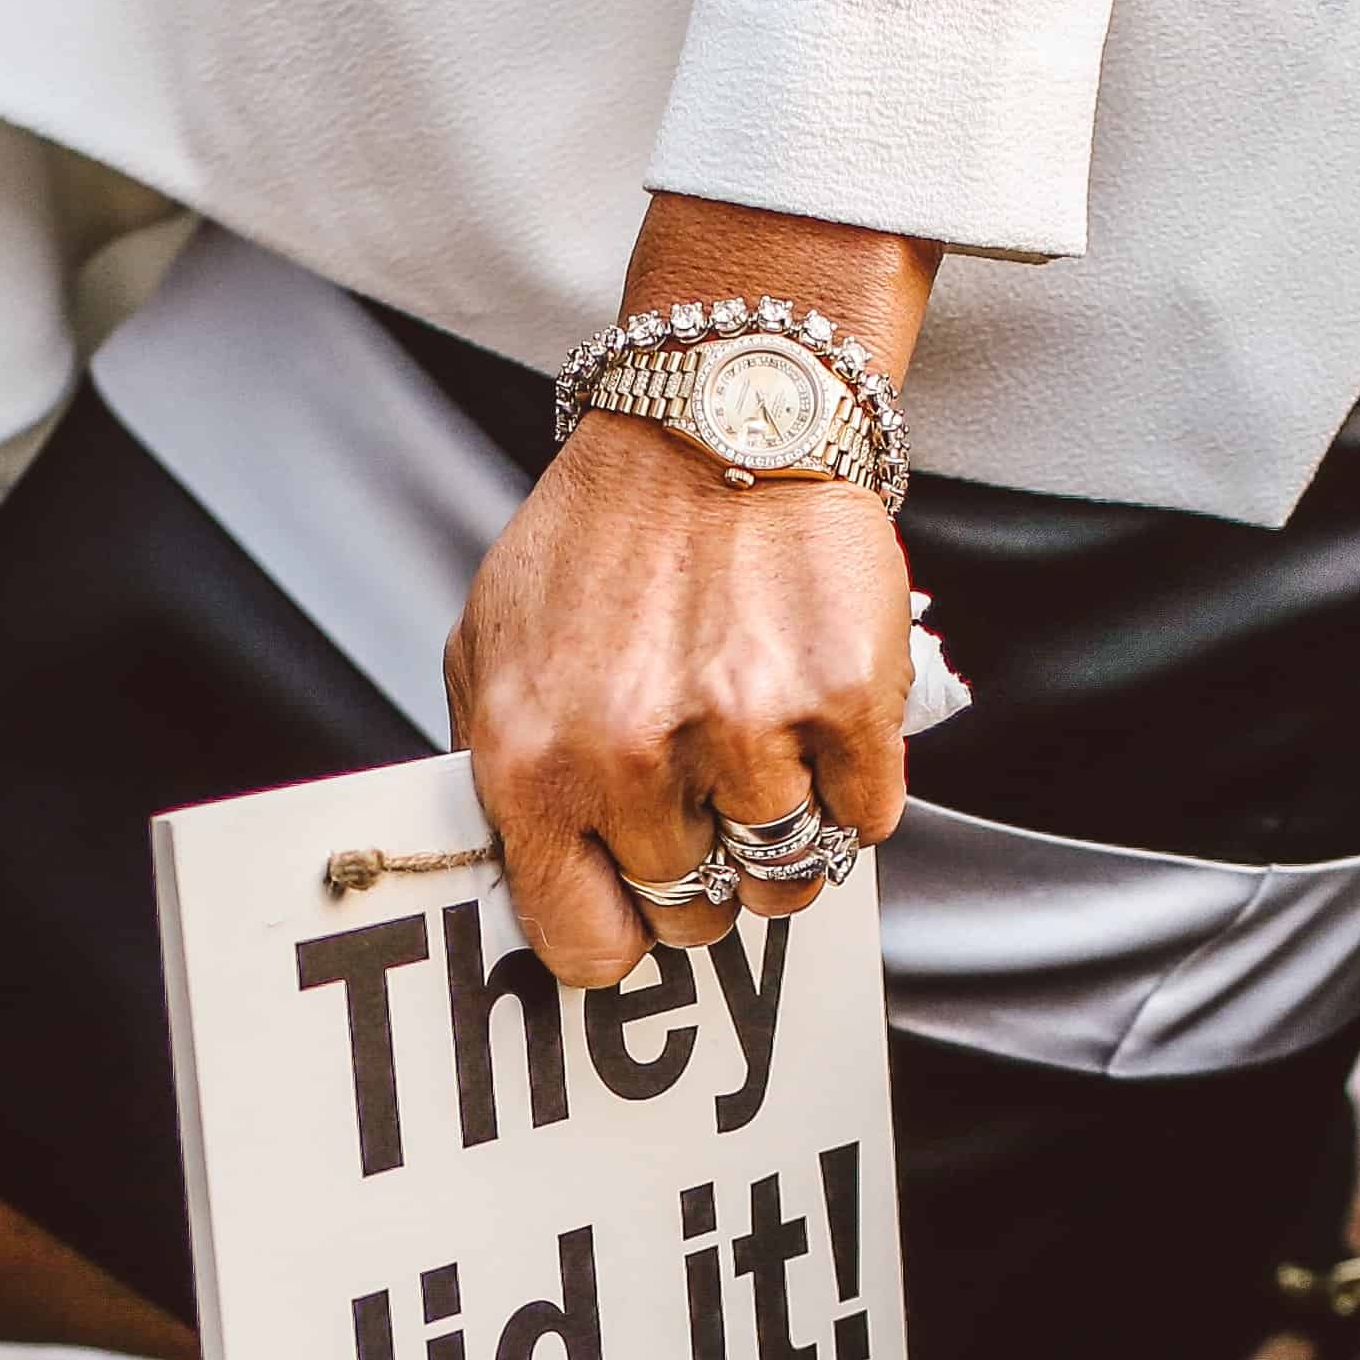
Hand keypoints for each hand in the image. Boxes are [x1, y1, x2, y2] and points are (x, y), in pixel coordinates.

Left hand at [448, 203, 932, 989]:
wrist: (718, 414)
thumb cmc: (604, 536)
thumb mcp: (493, 645)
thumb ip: (496, 768)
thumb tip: (525, 880)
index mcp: (530, 760)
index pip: (583, 945)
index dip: (620, 931)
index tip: (637, 898)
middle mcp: (629, 759)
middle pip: (694, 912)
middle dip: (705, 868)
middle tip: (708, 795)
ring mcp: (743, 731)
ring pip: (786, 875)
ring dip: (784, 828)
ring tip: (766, 745)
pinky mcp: (843, 700)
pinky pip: (865, 816)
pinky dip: (854, 781)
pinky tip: (818, 709)